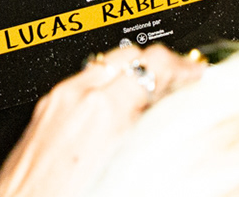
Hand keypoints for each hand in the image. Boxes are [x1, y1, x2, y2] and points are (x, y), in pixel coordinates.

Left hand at [0, 43, 205, 196]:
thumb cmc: (69, 196)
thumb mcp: (132, 166)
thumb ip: (155, 130)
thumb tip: (176, 120)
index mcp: (104, 108)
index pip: (155, 63)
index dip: (184, 66)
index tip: (196, 74)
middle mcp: (76, 96)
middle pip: (129, 55)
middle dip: (157, 66)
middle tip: (177, 84)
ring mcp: (56, 101)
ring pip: (103, 66)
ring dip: (128, 75)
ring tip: (146, 98)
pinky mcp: (42, 113)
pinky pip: (80, 84)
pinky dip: (102, 87)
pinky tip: (112, 113)